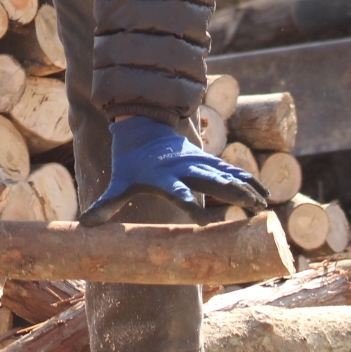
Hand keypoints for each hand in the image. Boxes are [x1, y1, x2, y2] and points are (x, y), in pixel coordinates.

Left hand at [79, 115, 265, 223]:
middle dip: (229, 193)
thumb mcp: (119, 181)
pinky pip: (231, 171)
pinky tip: (265, 194)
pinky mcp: (207, 160)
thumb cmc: (131, 161)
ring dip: (244, 188)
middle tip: (250, 206)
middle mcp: (183, 168)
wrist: (143, 127)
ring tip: (263, 205)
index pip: (175, 191)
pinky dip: (248, 180)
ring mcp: (197, 162)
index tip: (201, 219)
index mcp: (161, 176)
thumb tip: (85, 225)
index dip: (187, 202)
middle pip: (209, 180)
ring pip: (224, 175)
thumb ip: (107, 203)